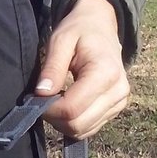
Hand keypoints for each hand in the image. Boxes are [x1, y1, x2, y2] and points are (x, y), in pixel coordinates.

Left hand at [35, 0, 129, 138]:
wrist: (102, 26)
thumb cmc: (79, 30)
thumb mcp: (61, 40)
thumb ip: (52, 68)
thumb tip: (41, 94)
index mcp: (105, 73)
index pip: (71, 109)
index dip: (48, 109)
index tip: (37, 97)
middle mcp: (118, 91)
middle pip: (77, 125)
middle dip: (54, 118)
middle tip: (44, 99)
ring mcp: (119, 102)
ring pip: (82, 130)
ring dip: (62, 122)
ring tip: (56, 99)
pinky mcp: (116, 109)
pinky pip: (89, 128)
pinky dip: (73, 122)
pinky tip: (67, 104)